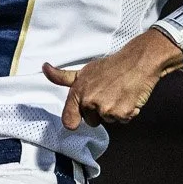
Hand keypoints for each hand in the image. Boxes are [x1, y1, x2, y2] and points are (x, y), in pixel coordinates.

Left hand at [43, 30, 182, 129]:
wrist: (138, 62)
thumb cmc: (111, 66)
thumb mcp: (84, 71)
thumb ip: (62, 76)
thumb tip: (44, 68)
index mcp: (79, 92)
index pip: (69, 119)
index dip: (73, 122)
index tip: (76, 121)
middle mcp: (90, 101)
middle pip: (92, 121)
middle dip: (100, 111)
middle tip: (108, 93)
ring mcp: (106, 109)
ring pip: (109, 121)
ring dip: (115, 111)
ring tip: (119, 93)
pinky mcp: (122, 113)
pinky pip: (124, 120)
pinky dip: (128, 111)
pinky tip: (129, 96)